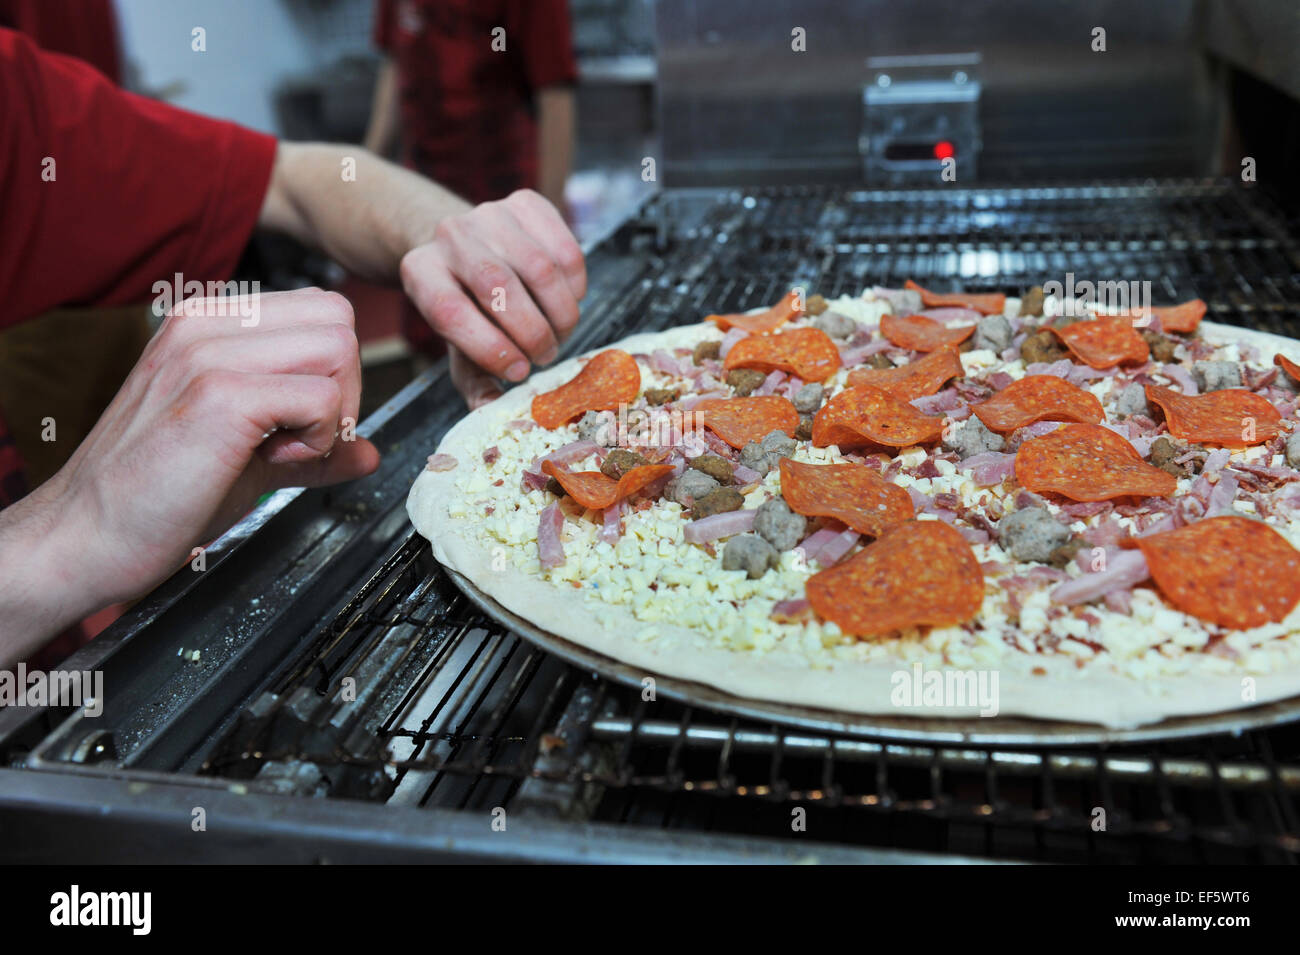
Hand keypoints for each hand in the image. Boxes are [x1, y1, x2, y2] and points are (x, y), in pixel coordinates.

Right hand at [9, 289, 379, 642]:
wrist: (86, 536)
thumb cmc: (156, 496)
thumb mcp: (249, 458)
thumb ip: (312, 445)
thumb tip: (367, 452)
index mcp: (210, 323)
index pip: (321, 311)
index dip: (333, 372)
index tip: (298, 425)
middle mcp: (207, 323)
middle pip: (338, 320)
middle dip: (344, 387)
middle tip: (299, 438)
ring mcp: (209, 352)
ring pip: (339, 348)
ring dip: (331, 412)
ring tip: (279, 450)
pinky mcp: (219, 394)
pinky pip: (321, 397)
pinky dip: (316, 439)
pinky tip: (268, 463)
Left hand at [398, 189, 585, 389]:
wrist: (468, 245)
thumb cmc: (467, 304)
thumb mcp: (458, 341)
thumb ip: (474, 377)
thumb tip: (490, 409)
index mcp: (420, 272)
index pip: (450, 311)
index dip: (488, 348)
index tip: (517, 373)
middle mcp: (450, 235)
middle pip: (497, 285)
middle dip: (531, 331)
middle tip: (545, 355)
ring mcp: (489, 213)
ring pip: (539, 267)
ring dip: (560, 312)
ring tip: (560, 334)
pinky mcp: (526, 203)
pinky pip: (565, 248)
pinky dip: (575, 285)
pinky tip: (569, 301)